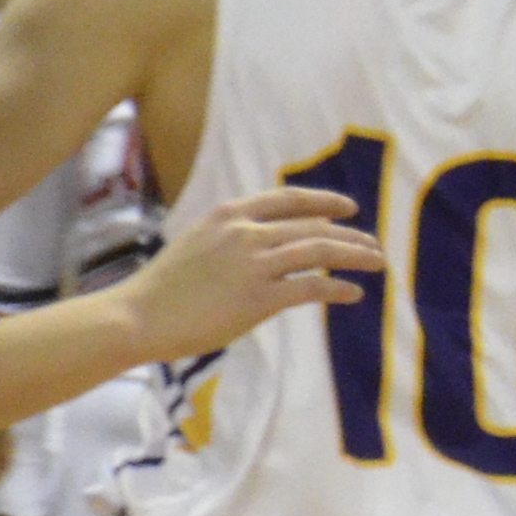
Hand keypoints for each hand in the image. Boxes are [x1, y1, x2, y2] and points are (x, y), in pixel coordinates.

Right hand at [112, 188, 384, 366]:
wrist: (137, 316)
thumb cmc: (164, 288)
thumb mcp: (198, 244)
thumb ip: (233, 237)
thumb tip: (271, 243)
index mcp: (227, 215)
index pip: (289, 200)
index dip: (325, 202)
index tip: (350, 209)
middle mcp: (244, 233)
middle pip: (313, 227)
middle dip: (350, 235)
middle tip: (374, 246)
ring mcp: (253, 265)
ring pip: (321, 251)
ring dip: (356, 256)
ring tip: (378, 263)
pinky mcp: (259, 299)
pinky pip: (313, 288)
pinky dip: (338, 289)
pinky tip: (354, 294)